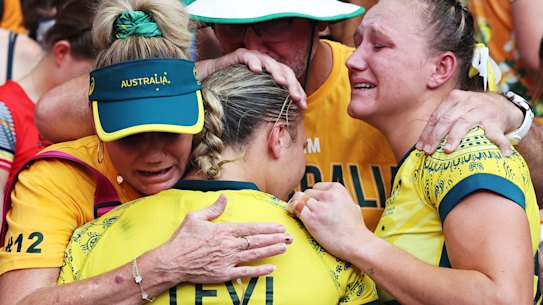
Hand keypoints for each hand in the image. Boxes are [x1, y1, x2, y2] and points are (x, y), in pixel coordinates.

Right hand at [156, 194, 292, 282]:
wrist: (171, 262)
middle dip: (275, 238)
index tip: (279, 226)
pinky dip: (260, 271)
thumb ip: (213, 208)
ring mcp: (228, 260)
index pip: (251, 228)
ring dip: (271, 251)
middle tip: (289, 237)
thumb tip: (225, 197)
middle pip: (257, 241)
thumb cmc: (182, 239)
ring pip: (255, 255)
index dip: (267, 227)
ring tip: (284, 247)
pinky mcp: (224, 274)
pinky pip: (246, 273)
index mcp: (223, 230)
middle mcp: (229, 245)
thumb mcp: (195, 217)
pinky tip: (271, 268)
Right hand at [197, 48, 306, 108]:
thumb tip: (281, 124)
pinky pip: (248, 56)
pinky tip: (256, 69)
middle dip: (292, 84)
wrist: (211, 80)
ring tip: (281, 82)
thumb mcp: (255, 102)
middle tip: (296, 97)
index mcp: (273, 75)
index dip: (298, 92)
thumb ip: (268, 107)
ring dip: (276, 72)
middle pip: (284, 70)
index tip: (303, 106)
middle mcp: (266, 65)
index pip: (290, 81)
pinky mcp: (239, 55)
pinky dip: (253, 62)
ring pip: (269, 62)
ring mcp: (254, 58)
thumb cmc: (235, 92)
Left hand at [288, 182, 368, 259]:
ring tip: (296, 212)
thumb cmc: (355, 228)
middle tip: (308, 212)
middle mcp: (328, 195)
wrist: (356, 243)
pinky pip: (295, 208)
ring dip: (297, 206)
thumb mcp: (352, 205)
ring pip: (299, 199)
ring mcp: (319, 207)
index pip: (316, 187)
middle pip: (307, 193)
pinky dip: (291, 210)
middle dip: (306, 202)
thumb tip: (334, 197)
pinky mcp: (311, 219)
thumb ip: (341, 199)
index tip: (315, 205)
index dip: (314, 196)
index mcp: (337, 189)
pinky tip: (293, 214)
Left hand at [416, 90, 523, 155]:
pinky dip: (499, 143)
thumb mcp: (458, 108)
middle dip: (435, 136)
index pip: (436, 116)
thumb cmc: (474, 111)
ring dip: (454, 137)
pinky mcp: (496, 121)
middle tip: (429, 151)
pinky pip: (495, 134)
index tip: (420, 147)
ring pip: (464, 123)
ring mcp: (482, 111)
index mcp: (455, 98)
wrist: (504, 106)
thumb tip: (423, 142)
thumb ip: (443, 119)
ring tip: (447, 150)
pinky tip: (501, 154)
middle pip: (447, 120)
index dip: (427, 132)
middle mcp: (467, 102)